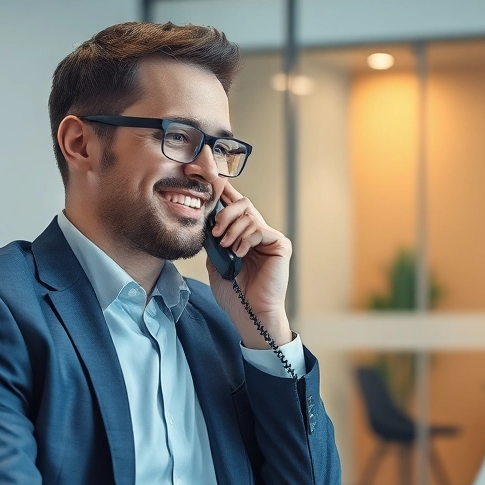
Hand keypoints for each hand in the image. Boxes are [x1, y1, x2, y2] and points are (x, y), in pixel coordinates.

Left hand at [206, 182, 291, 348]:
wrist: (250, 313)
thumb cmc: (234, 293)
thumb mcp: (215, 261)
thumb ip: (213, 239)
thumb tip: (204, 216)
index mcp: (242, 234)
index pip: (233, 204)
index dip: (222, 187)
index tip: (208, 172)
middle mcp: (257, 232)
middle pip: (241, 203)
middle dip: (224, 212)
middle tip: (215, 232)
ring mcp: (270, 237)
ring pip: (249, 214)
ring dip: (232, 229)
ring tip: (227, 247)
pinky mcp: (280, 244)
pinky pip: (259, 229)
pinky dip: (246, 239)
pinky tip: (240, 253)